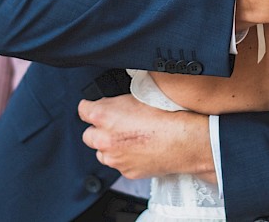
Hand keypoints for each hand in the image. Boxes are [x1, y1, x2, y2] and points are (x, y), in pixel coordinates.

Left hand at [79, 95, 214, 182]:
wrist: (185, 140)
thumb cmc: (167, 115)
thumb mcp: (138, 96)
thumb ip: (117, 102)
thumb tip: (111, 104)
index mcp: (103, 115)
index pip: (83, 110)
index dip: (91, 108)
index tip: (95, 109)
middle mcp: (104, 138)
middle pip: (88, 135)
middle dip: (99, 130)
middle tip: (116, 126)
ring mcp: (114, 158)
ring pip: (102, 153)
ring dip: (110, 147)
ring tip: (130, 139)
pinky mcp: (126, 172)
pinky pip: (119, 165)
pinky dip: (126, 159)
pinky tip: (141, 150)